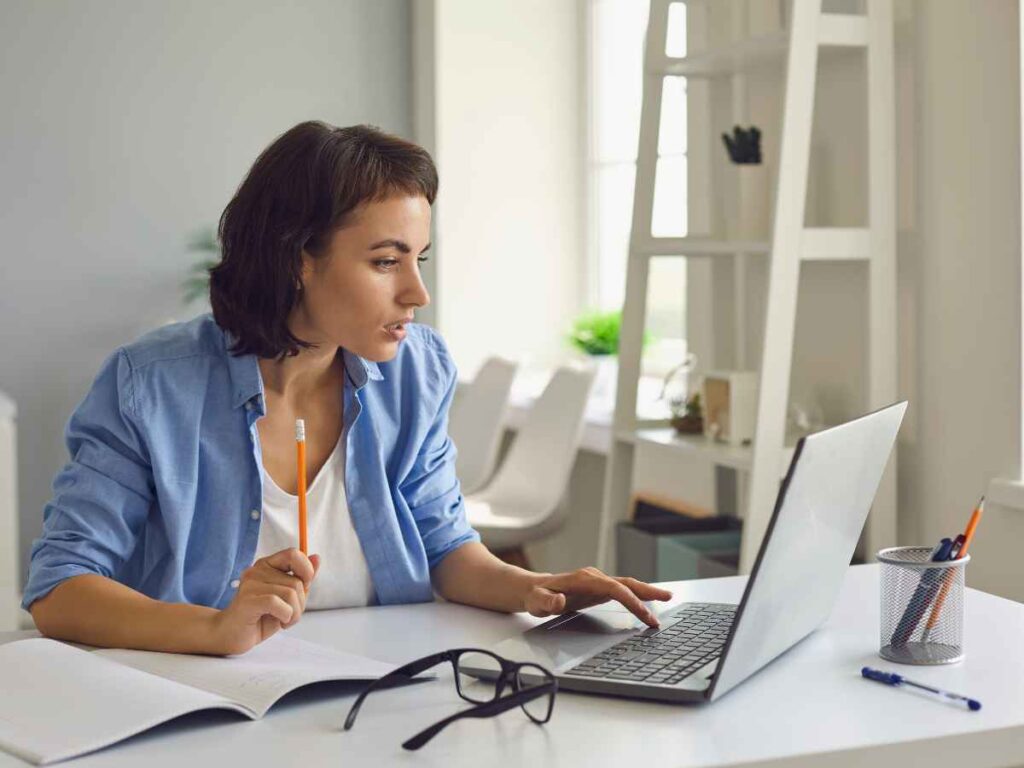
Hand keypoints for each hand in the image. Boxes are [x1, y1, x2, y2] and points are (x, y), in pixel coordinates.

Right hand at [209, 548, 320, 654]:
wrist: (229, 636)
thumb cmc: (260, 617)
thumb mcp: (286, 597)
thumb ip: (301, 579)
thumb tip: (317, 558)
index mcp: (267, 565)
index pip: (294, 554)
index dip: (306, 570)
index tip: (305, 588)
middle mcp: (257, 570)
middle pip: (296, 581)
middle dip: (301, 603)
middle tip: (289, 615)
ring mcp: (250, 584)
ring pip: (290, 593)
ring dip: (294, 613)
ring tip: (283, 621)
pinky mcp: (247, 600)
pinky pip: (278, 603)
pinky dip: (286, 616)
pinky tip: (279, 623)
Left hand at [523, 566, 672, 627]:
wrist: (533, 590)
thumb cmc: (536, 596)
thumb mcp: (537, 601)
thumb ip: (546, 601)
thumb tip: (558, 601)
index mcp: (584, 580)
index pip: (614, 589)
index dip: (631, 600)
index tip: (645, 614)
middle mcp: (593, 577)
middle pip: (626, 583)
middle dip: (647, 591)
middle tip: (668, 598)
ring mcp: (597, 582)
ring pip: (626, 585)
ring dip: (646, 592)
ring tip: (666, 598)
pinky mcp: (598, 588)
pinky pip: (622, 590)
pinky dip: (636, 595)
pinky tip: (646, 601)